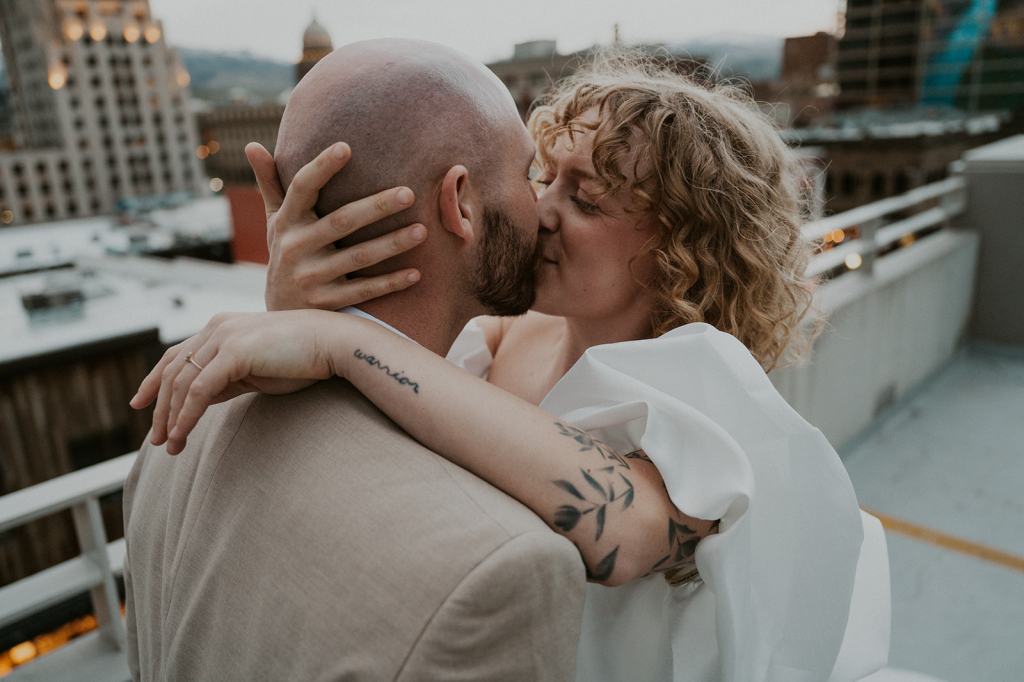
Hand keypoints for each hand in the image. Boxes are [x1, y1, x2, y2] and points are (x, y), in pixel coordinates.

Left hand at [130, 310, 339, 454]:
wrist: (334, 343)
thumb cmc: (303, 358)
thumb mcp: (256, 370)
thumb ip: (226, 379)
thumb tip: (200, 400)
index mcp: (222, 327)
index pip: (176, 354)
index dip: (154, 380)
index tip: (140, 404)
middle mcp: (217, 327)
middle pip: (173, 370)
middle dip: (159, 407)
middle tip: (155, 439)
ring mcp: (224, 336)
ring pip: (182, 383)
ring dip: (171, 418)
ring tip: (170, 446)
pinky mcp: (234, 352)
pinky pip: (199, 390)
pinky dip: (187, 416)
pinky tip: (182, 436)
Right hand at [246, 141, 427, 310]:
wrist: (282, 318)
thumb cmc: (287, 254)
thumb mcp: (275, 222)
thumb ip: (270, 185)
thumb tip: (250, 145)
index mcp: (286, 222)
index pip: (302, 188)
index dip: (321, 167)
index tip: (346, 147)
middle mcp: (296, 248)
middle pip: (341, 221)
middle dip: (376, 207)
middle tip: (409, 193)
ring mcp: (312, 278)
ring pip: (358, 257)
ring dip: (392, 244)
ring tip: (422, 230)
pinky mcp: (327, 304)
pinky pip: (364, 291)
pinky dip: (390, 283)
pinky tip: (416, 273)